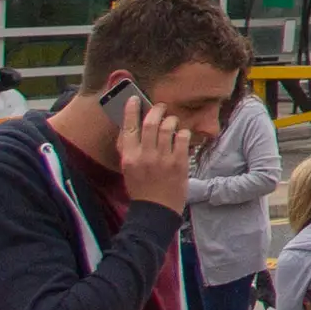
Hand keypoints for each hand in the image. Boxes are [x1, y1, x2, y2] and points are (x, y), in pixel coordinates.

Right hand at [117, 94, 193, 213]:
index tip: (135, 99)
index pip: (128, 127)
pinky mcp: (180, 163)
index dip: (131, 110)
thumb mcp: (127, 168)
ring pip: (168, 128)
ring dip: (171, 120)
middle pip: (151, 123)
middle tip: (160, 107)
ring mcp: (163, 159)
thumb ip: (128, 148)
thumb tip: (129, 125)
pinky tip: (181, 135)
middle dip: (157, 110)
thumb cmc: (141, 187)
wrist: (155, 210)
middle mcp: (145, 156)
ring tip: (171, 121)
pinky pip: (183, 138)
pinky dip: (182, 132)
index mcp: (129, 157)